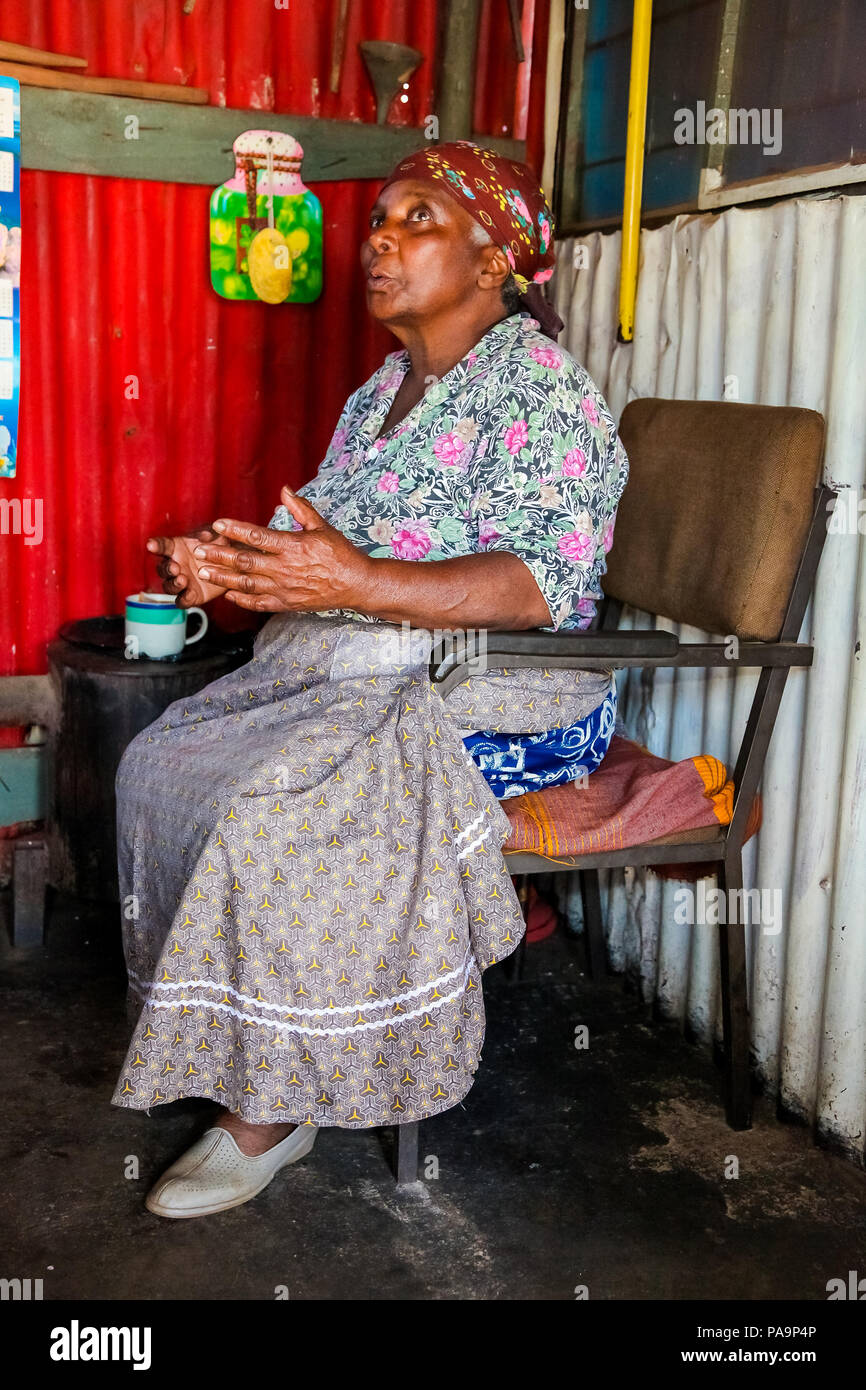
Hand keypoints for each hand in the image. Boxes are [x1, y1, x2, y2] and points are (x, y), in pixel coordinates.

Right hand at [145, 529, 231, 607]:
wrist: (234, 567)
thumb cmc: (221, 547)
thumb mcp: (219, 536)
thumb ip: (211, 534)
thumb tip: (204, 536)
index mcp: (178, 548)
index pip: (163, 546)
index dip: (156, 545)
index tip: (151, 545)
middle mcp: (177, 565)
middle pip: (163, 569)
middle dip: (166, 569)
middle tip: (175, 567)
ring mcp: (182, 582)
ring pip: (169, 586)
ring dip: (173, 584)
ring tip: (182, 580)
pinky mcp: (191, 596)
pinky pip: (182, 601)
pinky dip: (183, 599)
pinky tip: (190, 594)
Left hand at [192, 487, 372, 612]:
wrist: (356, 584)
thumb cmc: (341, 554)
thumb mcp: (322, 526)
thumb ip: (300, 508)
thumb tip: (284, 489)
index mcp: (293, 546)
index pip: (257, 537)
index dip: (235, 530)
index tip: (218, 524)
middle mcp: (285, 569)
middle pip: (245, 561)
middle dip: (219, 554)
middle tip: (198, 549)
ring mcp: (284, 589)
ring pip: (247, 583)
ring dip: (223, 577)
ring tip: (204, 571)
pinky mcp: (287, 604)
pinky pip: (259, 603)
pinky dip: (242, 599)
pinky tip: (228, 594)